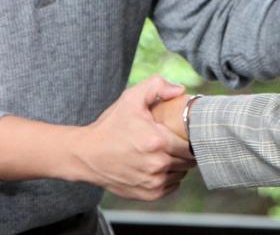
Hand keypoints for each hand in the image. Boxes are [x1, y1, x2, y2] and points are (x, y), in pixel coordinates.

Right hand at [72, 76, 194, 200]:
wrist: (87, 154)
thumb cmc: (110, 126)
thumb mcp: (130, 98)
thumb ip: (157, 86)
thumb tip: (181, 90)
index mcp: (158, 141)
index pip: (191, 143)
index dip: (191, 137)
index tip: (186, 132)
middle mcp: (158, 164)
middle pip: (189, 159)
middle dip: (185, 150)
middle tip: (176, 141)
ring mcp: (154, 182)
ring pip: (182, 173)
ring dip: (178, 164)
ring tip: (166, 153)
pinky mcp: (149, 194)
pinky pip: (172, 186)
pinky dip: (170, 177)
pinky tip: (158, 166)